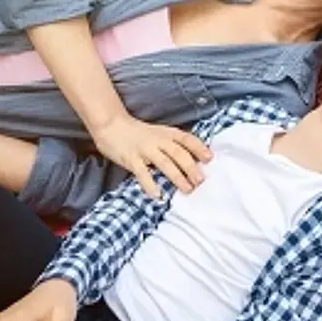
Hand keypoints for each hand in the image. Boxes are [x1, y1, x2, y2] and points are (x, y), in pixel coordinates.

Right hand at [92, 113, 211, 198]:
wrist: (112, 125)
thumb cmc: (139, 133)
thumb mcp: (160, 134)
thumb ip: (174, 144)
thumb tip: (195, 160)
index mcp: (168, 133)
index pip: (187, 139)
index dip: (199, 148)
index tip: (210, 158)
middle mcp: (158, 140)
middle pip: (179, 154)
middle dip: (191, 168)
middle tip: (201, 181)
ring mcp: (145, 150)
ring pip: (165, 163)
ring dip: (177, 177)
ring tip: (187, 189)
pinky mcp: (131, 159)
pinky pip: (142, 173)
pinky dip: (150, 184)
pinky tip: (157, 195)